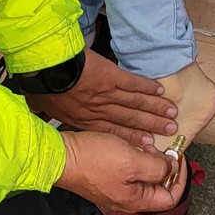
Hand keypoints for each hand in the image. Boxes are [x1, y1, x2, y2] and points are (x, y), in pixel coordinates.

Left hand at [26, 50, 177, 149]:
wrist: (47, 70)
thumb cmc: (43, 87)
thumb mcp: (44, 107)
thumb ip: (51, 115)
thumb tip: (46, 117)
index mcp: (84, 120)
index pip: (113, 131)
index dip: (132, 138)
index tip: (149, 143)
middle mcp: (99, 110)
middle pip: (130, 120)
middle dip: (151, 125)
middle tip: (170, 130)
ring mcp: (106, 94)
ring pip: (135, 104)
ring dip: (154, 109)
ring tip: (172, 114)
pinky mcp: (111, 77)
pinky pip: (133, 84)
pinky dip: (147, 87)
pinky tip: (159, 91)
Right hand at [57, 131, 183, 212]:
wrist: (61, 157)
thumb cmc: (93, 160)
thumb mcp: (133, 161)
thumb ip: (157, 168)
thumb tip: (171, 169)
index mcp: (136, 201)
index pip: (170, 198)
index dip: (180, 179)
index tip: (179, 160)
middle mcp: (126, 199)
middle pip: (157, 188)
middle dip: (164, 168)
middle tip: (162, 150)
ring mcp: (114, 190)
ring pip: (142, 178)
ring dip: (149, 161)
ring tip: (146, 146)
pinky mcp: (105, 179)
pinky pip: (128, 172)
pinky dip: (135, 159)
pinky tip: (130, 146)